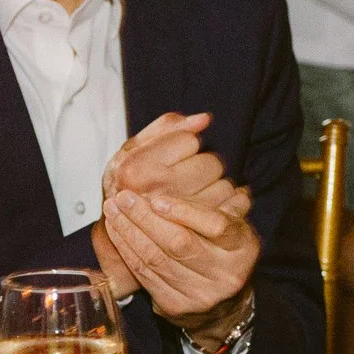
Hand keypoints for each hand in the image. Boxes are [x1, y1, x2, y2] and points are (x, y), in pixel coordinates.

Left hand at [99, 183, 259, 332]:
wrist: (225, 306)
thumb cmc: (224, 254)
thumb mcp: (231, 229)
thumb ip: (211, 208)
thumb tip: (179, 178)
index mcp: (243, 249)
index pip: (217, 226)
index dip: (186, 212)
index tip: (157, 199)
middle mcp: (225, 274)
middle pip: (179, 243)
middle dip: (145, 218)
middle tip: (124, 198)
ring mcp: (200, 294)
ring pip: (156, 259)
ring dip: (129, 231)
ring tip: (114, 210)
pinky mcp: (175, 306)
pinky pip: (144, 275)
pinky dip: (126, 251)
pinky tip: (116, 232)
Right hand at [103, 112, 251, 220]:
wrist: (122, 223)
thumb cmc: (127, 180)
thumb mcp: (134, 147)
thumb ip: (168, 128)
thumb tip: (205, 119)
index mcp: (137, 170)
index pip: (190, 141)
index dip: (184, 145)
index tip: (170, 158)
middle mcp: (157, 194)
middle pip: (212, 164)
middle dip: (203, 165)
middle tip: (184, 176)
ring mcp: (178, 219)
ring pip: (225, 187)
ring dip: (216, 186)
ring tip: (192, 192)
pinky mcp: (197, 234)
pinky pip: (231, 209)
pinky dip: (227, 204)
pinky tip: (209, 205)